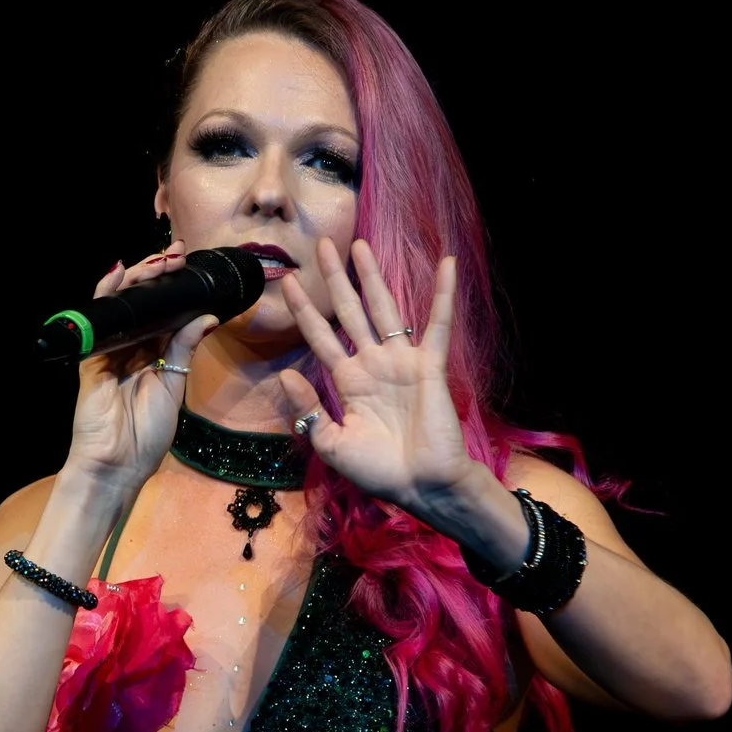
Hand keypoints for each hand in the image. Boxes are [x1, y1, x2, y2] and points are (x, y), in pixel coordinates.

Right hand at [64, 242, 219, 500]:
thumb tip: (207, 316)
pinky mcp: (91, 357)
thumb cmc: (147, 435)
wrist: (117, 465)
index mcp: (154, 357)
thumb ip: (184, 349)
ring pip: (123, 306)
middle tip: (175, 255)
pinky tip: (117, 273)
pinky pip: (98, 321)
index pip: (165, 314)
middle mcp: (132, 349)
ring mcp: (110, 351)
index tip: (188, 265)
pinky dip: (106, 295)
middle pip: (144, 305)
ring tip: (157, 260)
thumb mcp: (174, 386)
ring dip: (138, 279)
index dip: (175, 289)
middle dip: (158, 276)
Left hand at [272, 237, 482, 513]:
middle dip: (335, 280)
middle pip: (350, 312)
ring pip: (384, 309)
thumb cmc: (379, 470)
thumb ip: (308, 410)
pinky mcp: (430, 365)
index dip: (304, 311)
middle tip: (321, 245)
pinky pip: (438, 324)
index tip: (285, 284)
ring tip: (360, 245)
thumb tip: (285, 373)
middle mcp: (374, 364)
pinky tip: (446, 264)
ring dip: (373, 277)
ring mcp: (402, 361)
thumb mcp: (331, 444)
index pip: (321, 338)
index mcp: (349, 382)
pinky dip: (443, 294)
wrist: (421, 486)